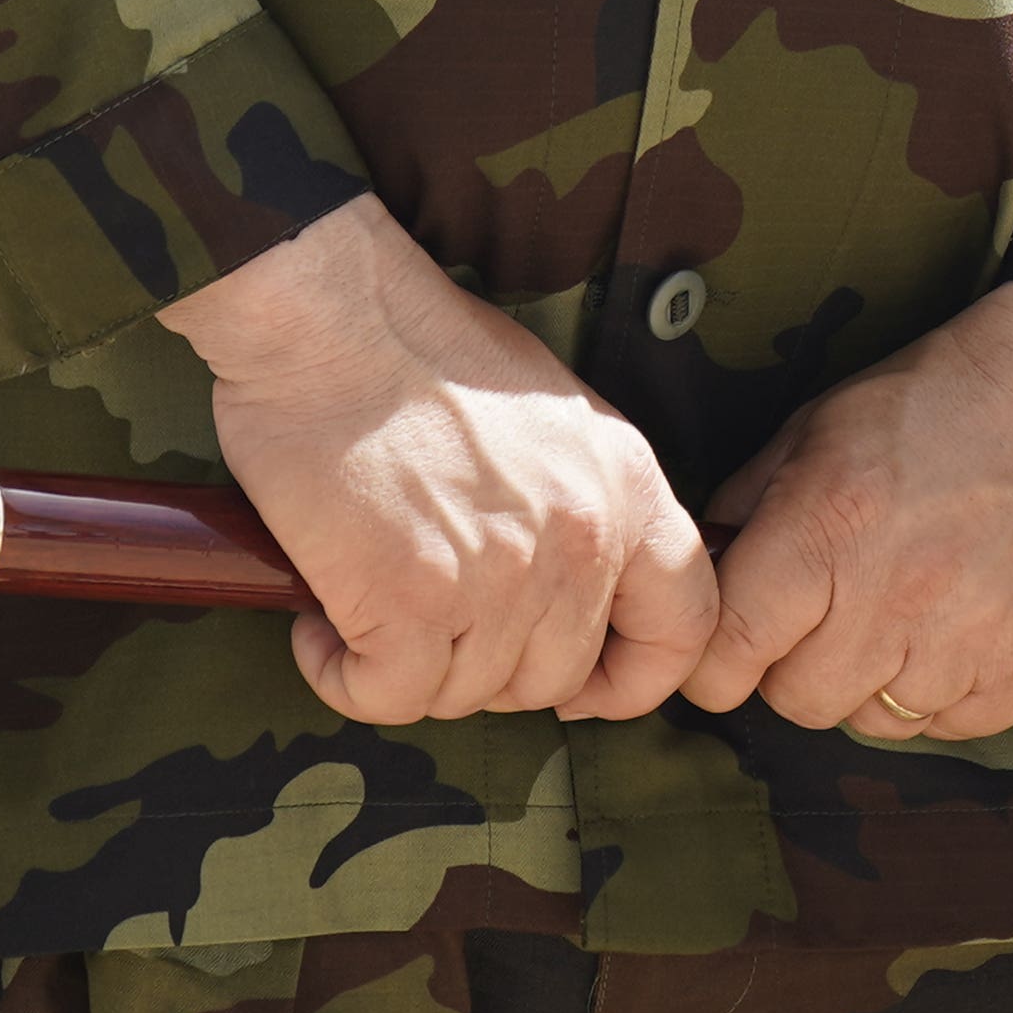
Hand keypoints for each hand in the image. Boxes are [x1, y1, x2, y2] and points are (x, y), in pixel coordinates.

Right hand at [159, 196, 713, 727]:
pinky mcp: (408, 600)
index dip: (636, 677)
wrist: (337, 316)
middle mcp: (580, 541)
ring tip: (369, 604)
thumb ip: (582, 506)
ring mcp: (498, 577)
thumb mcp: (557, 420)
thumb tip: (565, 592)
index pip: (686, 625)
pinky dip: (345, 674)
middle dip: (488, 670)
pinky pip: (387, 696)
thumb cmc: (428, 352)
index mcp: (628, 489)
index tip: (584, 687)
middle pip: (555, 679)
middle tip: (430, 621)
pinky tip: (326, 624)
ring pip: (467, 695)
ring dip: (409, 669)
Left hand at [679, 280, 1012, 741]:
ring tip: (912, 609)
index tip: (735, 649)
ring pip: (879, 720)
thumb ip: (757, 499)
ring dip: (879, 677)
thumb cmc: (956, 391)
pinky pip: (958, 723)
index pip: (728, 654)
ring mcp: (971, 640)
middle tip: (835, 613)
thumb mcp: (829, 419)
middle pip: (799, 701)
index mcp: (829, 527)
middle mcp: (895, 596)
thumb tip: (713, 564)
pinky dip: (952, 688)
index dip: (718, 660)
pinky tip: (967, 623)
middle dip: (799, 666)